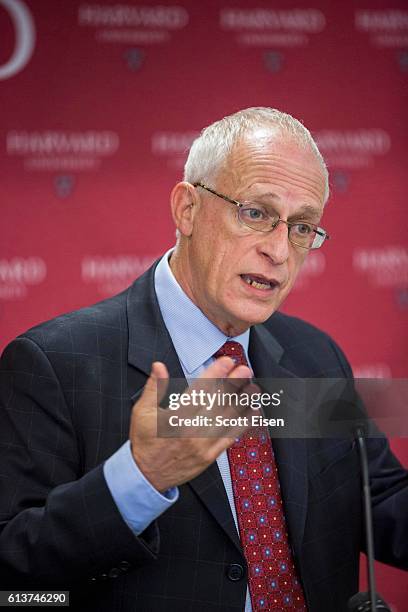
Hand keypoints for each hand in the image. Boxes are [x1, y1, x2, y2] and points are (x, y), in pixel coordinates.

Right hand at [129, 357, 253, 491]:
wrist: (146, 476)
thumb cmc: (145, 442)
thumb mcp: (142, 412)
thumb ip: (154, 388)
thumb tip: (159, 366)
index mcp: (175, 418)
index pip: (200, 390)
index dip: (215, 374)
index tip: (226, 362)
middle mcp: (191, 431)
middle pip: (218, 403)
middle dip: (234, 384)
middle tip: (246, 370)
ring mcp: (203, 445)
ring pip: (228, 420)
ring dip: (243, 403)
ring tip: (253, 388)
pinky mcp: (210, 456)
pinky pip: (230, 438)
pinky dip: (243, 425)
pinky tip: (252, 413)